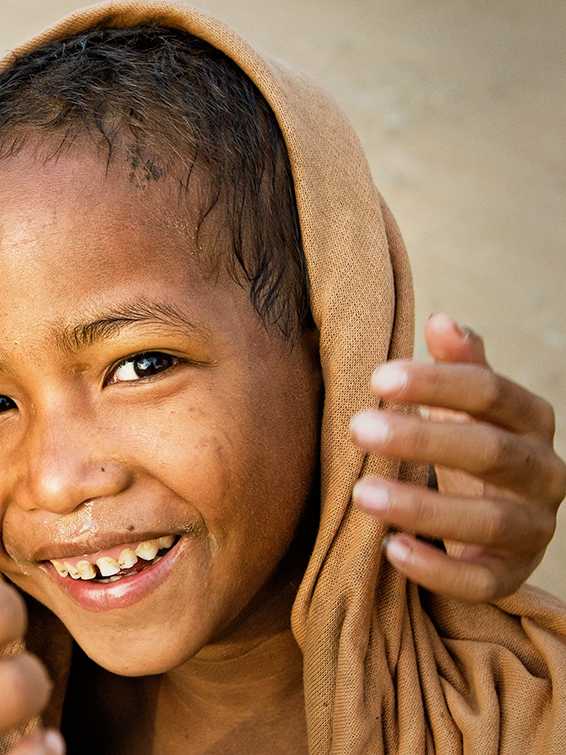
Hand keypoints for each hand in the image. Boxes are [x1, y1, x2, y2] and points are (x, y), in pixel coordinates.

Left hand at [350, 313, 564, 601]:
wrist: (494, 517)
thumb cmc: (468, 445)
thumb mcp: (466, 405)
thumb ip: (459, 365)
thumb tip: (442, 320)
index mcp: (531, 420)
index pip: (491, 392)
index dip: (436, 383)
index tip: (377, 377)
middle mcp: (544, 472)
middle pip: (490, 452)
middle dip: (422, 439)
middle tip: (358, 428)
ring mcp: (533, 527)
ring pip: (487, 521)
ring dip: (422, 506)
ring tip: (361, 493)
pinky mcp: (511, 574)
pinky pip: (481, 580)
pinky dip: (437, 569)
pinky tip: (391, 550)